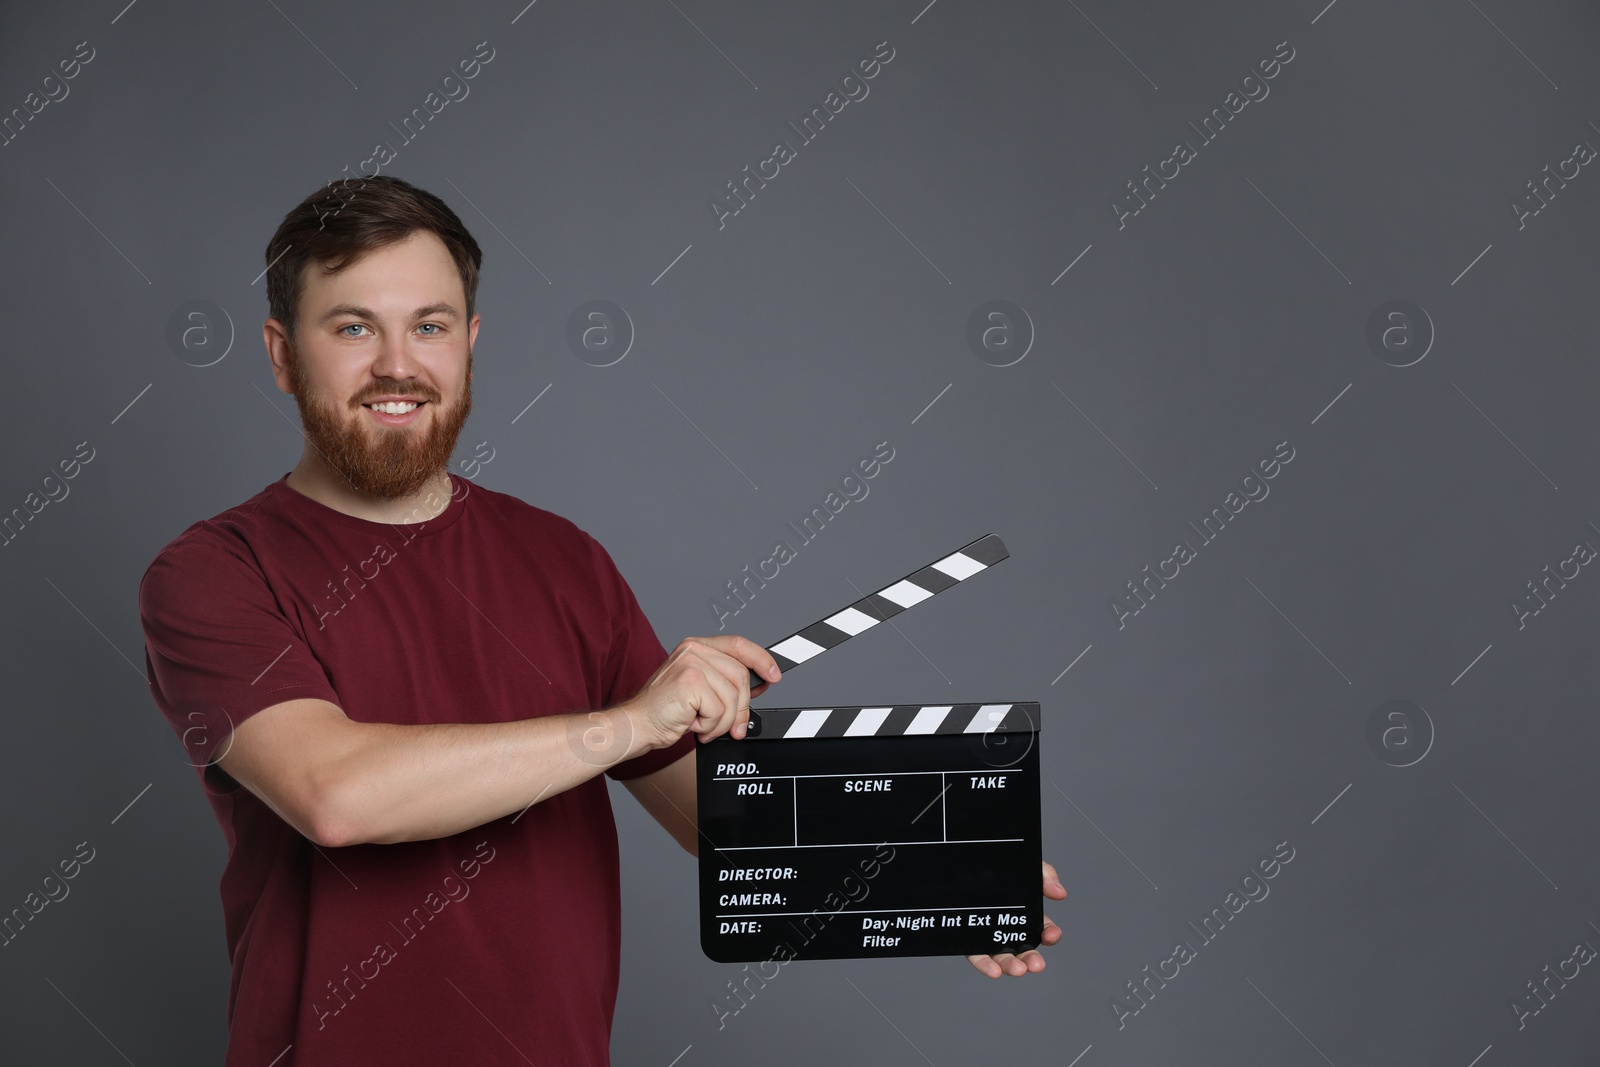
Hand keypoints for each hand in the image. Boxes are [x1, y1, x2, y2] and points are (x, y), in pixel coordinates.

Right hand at [625, 635, 780, 748]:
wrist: (637, 724)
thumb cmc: (665, 710)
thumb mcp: (700, 690)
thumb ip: (725, 683)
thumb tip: (758, 687)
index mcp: (696, 647)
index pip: (739, 644)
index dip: (761, 659)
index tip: (774, 675)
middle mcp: (694, 650)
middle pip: (740, 677)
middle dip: (741, 709)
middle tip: (731, 727)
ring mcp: (691, 664)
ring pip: (733, 697)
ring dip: (722, 722)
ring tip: (703, 724)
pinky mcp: (690, 682)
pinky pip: (720, 711)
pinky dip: (710, 726)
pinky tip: (692, 723)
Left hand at [966, 860, 1064, 977]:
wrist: (949, 855)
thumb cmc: (987, 855)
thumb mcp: (1020, 862)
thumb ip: (1043, 874)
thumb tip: (1060, 894)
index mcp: (1021, 910)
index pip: (1040, 928)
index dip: (1049, 934)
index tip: (1052, 936)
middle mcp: (1003, 923)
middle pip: (1021, 947)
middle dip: (1031, 958)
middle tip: (1037, 965)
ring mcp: (984, 931)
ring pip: (1000, 955)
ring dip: (1011, 966)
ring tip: (1019, 970)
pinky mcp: (964, 934)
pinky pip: (975, 954)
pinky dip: (985, 965)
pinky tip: (994, 971)